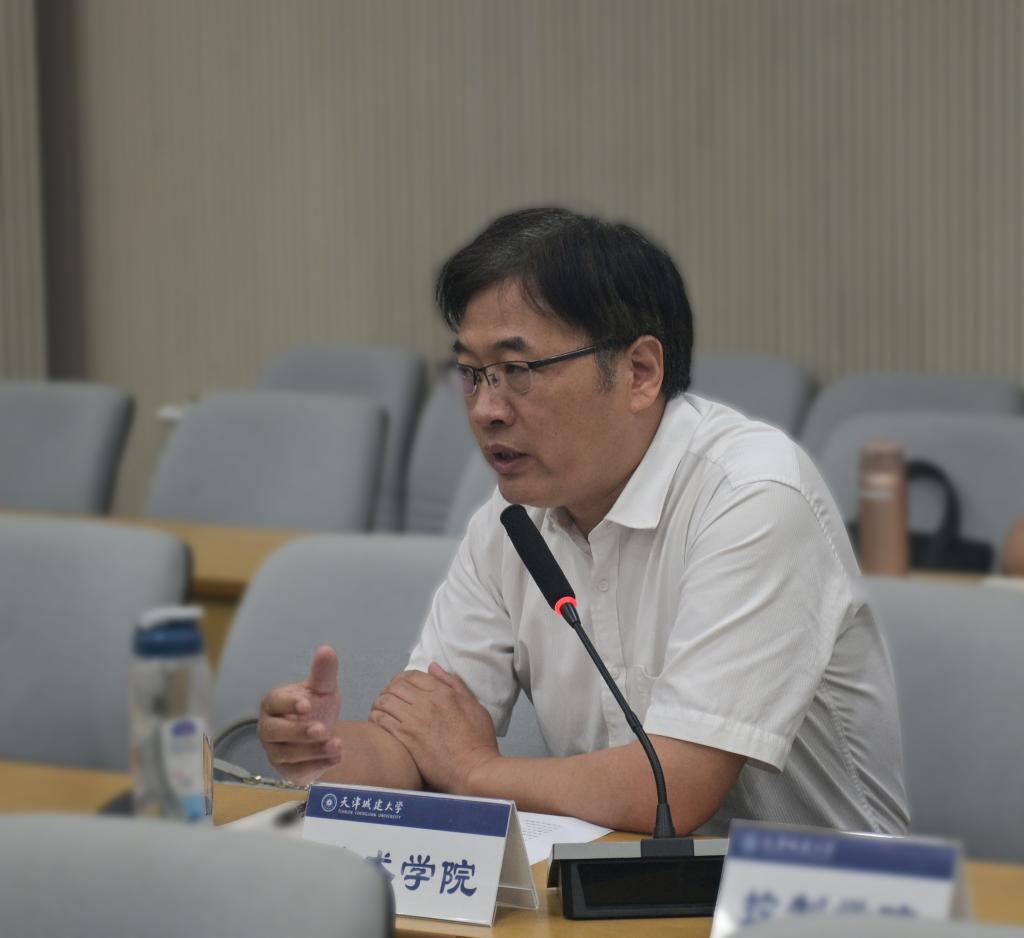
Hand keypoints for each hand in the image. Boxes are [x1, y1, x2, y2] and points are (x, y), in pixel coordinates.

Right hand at [257, 645, 342, 785]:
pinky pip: (298, 772)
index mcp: (274, 704)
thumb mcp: (323, 688)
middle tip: (321, 729)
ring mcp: (276, 752)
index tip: (307, 704)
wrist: (323, 734)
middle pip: (274, 732)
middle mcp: (269, 729)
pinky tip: (338, 756)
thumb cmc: (315, 706)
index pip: (274, 702)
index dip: (289, 704)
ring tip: (337, 744)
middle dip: (298, 731)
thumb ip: (323, 672)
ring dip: (313, 751)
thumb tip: (326, 649)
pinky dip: (318, 765)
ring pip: (288, 755)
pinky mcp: (289, 770)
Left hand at [369, 662, 500, 793]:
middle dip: (389, 689)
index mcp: (443, 693)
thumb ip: (454, 684)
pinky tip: (378, 722)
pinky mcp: (405, 739)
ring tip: (380, 710)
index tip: (401, 687)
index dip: (403, 679)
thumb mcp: (473, 705)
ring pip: (385, 701)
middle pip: (395, 686)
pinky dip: (376, 717)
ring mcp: (414, 721)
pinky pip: (381, 720)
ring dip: (379, 703)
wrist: (473, 769)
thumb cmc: (478, 739)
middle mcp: (426, 703)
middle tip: (388, 698)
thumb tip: (433, 667)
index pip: (412, 675)